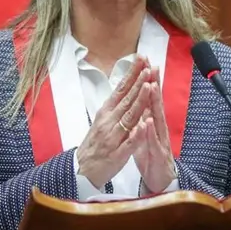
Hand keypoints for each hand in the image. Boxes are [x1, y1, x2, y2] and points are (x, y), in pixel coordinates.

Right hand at [77, 57, 151, 188]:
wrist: (82, 170)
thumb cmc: (96, 143)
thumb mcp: (104, 120)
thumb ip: (117, 104)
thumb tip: (127, 86)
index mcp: (107, 112)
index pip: (122, 89)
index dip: (132, 74)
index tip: (141, 59)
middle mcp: (109, 122)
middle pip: (127, 99)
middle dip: (139, 83)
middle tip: (149, 67)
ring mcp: (114, 137)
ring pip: (129, 117)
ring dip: (139, 102)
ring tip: (149, 87)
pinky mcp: (118, 154)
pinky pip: (129, 143)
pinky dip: (136, 134)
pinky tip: (144, 125)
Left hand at [134, 66, 177, 193]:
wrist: (160, 182)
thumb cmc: (151, 157)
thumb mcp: (146, 134)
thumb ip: (145, 118)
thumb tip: (142, 102)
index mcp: (153, 122)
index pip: (150, 98)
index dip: (148, 81)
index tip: (146, 64)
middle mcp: (159, 128)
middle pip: (156, 103)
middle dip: (154, 85)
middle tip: (153, 66)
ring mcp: (160, 140)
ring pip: (157, 119)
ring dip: (154, 103)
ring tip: (152, 86)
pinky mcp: (158, 154)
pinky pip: (153, 141)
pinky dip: (150, 131)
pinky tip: (148, 121)